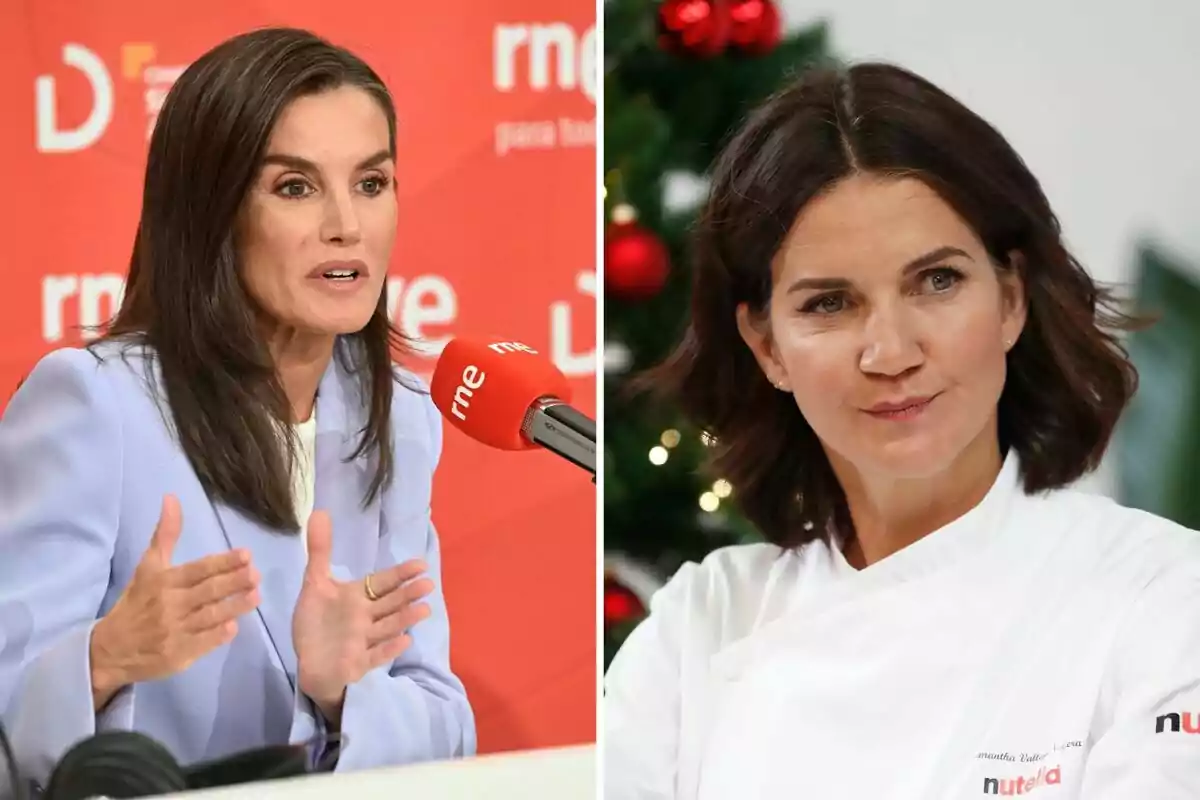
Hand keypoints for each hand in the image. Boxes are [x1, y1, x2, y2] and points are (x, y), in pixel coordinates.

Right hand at [89, 494, 260, 709]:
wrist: (110, 649)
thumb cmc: (137, 603)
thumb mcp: (148, 567)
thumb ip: (165, 534)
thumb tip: (172, 498)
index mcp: (163, 582)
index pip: (198, 569)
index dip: (222, 562)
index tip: (246, 554)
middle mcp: (170, 604)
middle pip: (208, 591)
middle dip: (234, 582)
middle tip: (256, 573)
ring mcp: (174, 631)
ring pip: (210, 616)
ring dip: (234, 606)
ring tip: (256, 596)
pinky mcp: (178, 655)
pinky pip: (203, 643)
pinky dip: (218, 635)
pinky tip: (234, 626)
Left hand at [293, 511, 433, 723]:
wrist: (310, 662)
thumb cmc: (317, 622)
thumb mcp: (315, 583)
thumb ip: (320, 550)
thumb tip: (319, 511)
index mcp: (358, 598)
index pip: (383, 583)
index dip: (400, 574)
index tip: (420, 564)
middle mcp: (365, 617)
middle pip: (390, 604)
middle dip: (407, 595)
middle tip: (428, 585)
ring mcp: (363, 641)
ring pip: (387, 627)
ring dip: (404, 619)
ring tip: (423, 610)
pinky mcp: (357, 663)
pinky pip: (375, 656)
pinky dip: (388, 650)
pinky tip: (404, 642)